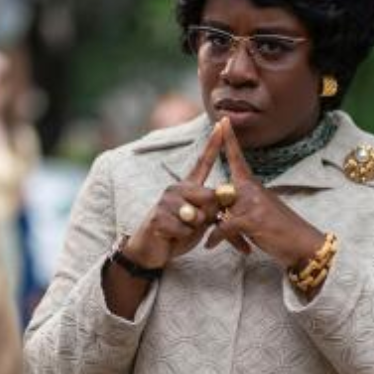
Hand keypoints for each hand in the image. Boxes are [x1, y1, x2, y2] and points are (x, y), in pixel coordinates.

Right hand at [123, 122, 225, 269]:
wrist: (151, 249)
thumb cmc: (177, 233)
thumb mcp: (200, 221)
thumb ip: (212, 208)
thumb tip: (222, 195)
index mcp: (188, 187)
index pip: (203, 162)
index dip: (213, 144)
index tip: (221, 124)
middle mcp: (175, 188)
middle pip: (209, 195)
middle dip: (209, 215)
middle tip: (194, 224)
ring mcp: (165, 201)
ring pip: (197, 215)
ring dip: (194, 229)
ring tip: (180, 230)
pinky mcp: (157, 216)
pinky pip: (184, 227)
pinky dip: (182, 236)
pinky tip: (170, 236)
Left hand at [205, 117, 325, 269]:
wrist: (303, 245)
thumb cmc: (279, 231)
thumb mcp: (255, 214)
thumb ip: (238, 206)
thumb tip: (219, 208)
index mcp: (252, 184)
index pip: (238, 158)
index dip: (228, 140)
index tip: (222, 120)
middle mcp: (251, 189)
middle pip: (217, 193)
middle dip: (205, 213)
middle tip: (206, 228)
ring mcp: (252, 203)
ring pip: (218, 212)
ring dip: (214, 230)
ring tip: (214, 243)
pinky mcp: (251, 219)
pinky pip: (222, 226)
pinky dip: (215, 238)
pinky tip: (210, 246)